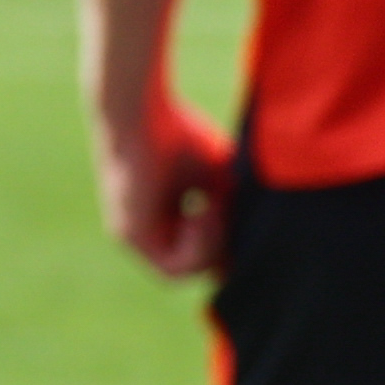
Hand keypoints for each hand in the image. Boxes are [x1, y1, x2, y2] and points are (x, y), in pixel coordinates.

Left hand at [99, 92, 237, 279]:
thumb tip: (257, 249)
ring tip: (213, 204)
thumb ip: (233, 212)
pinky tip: (202, 210)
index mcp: (165, 218)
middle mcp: (146, 232)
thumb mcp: (218, 180)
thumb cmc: (178, 134)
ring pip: (187, 272)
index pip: (203, 256)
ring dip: (213, 244)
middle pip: (200, 267)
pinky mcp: (127, 235)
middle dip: (224, 243)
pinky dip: (198, 245)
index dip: (231, 252)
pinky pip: (174, 268)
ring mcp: (133, 236)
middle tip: (224, 204)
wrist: (139, 112)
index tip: (248, 229)